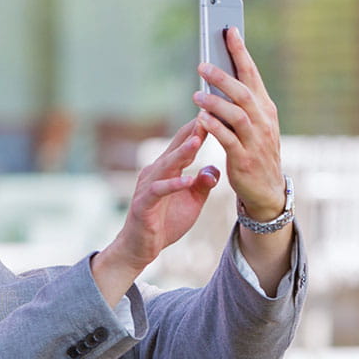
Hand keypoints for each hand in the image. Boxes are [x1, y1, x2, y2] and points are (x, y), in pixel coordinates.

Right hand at [91, 120, 218, 303]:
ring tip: (197, 140)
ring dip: (182, 153)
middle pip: (176, 147)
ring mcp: (148, 187)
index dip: (200, 127)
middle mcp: (155, 172)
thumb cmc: (166, 221)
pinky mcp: (143, 204)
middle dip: (192, 131)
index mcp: (168, 169)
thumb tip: (215, 168)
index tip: (218, 111)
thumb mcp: (193, 200)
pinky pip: (159, 191)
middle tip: (208, 113)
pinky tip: (187, 180)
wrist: (141, 247)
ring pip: (166, 165)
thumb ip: (204, 183)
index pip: (185, 142)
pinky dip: (173, 185)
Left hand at [194, 26, 285, 218]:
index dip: (240, 52)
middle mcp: (263, 120)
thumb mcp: (252, 124)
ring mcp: (255, 139)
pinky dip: (215, 127)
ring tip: (196, 94)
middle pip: (243, 91)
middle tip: (202, 65)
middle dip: (223, 76)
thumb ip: (239, 102)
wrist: (266, 190)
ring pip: (236, 114)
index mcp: (264, 108)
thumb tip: (220, 75)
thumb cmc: (254, 152)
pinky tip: (200, 119)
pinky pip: (228, 139)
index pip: (252, 74)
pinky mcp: (244, 158)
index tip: (229, 30)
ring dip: (215, 102)